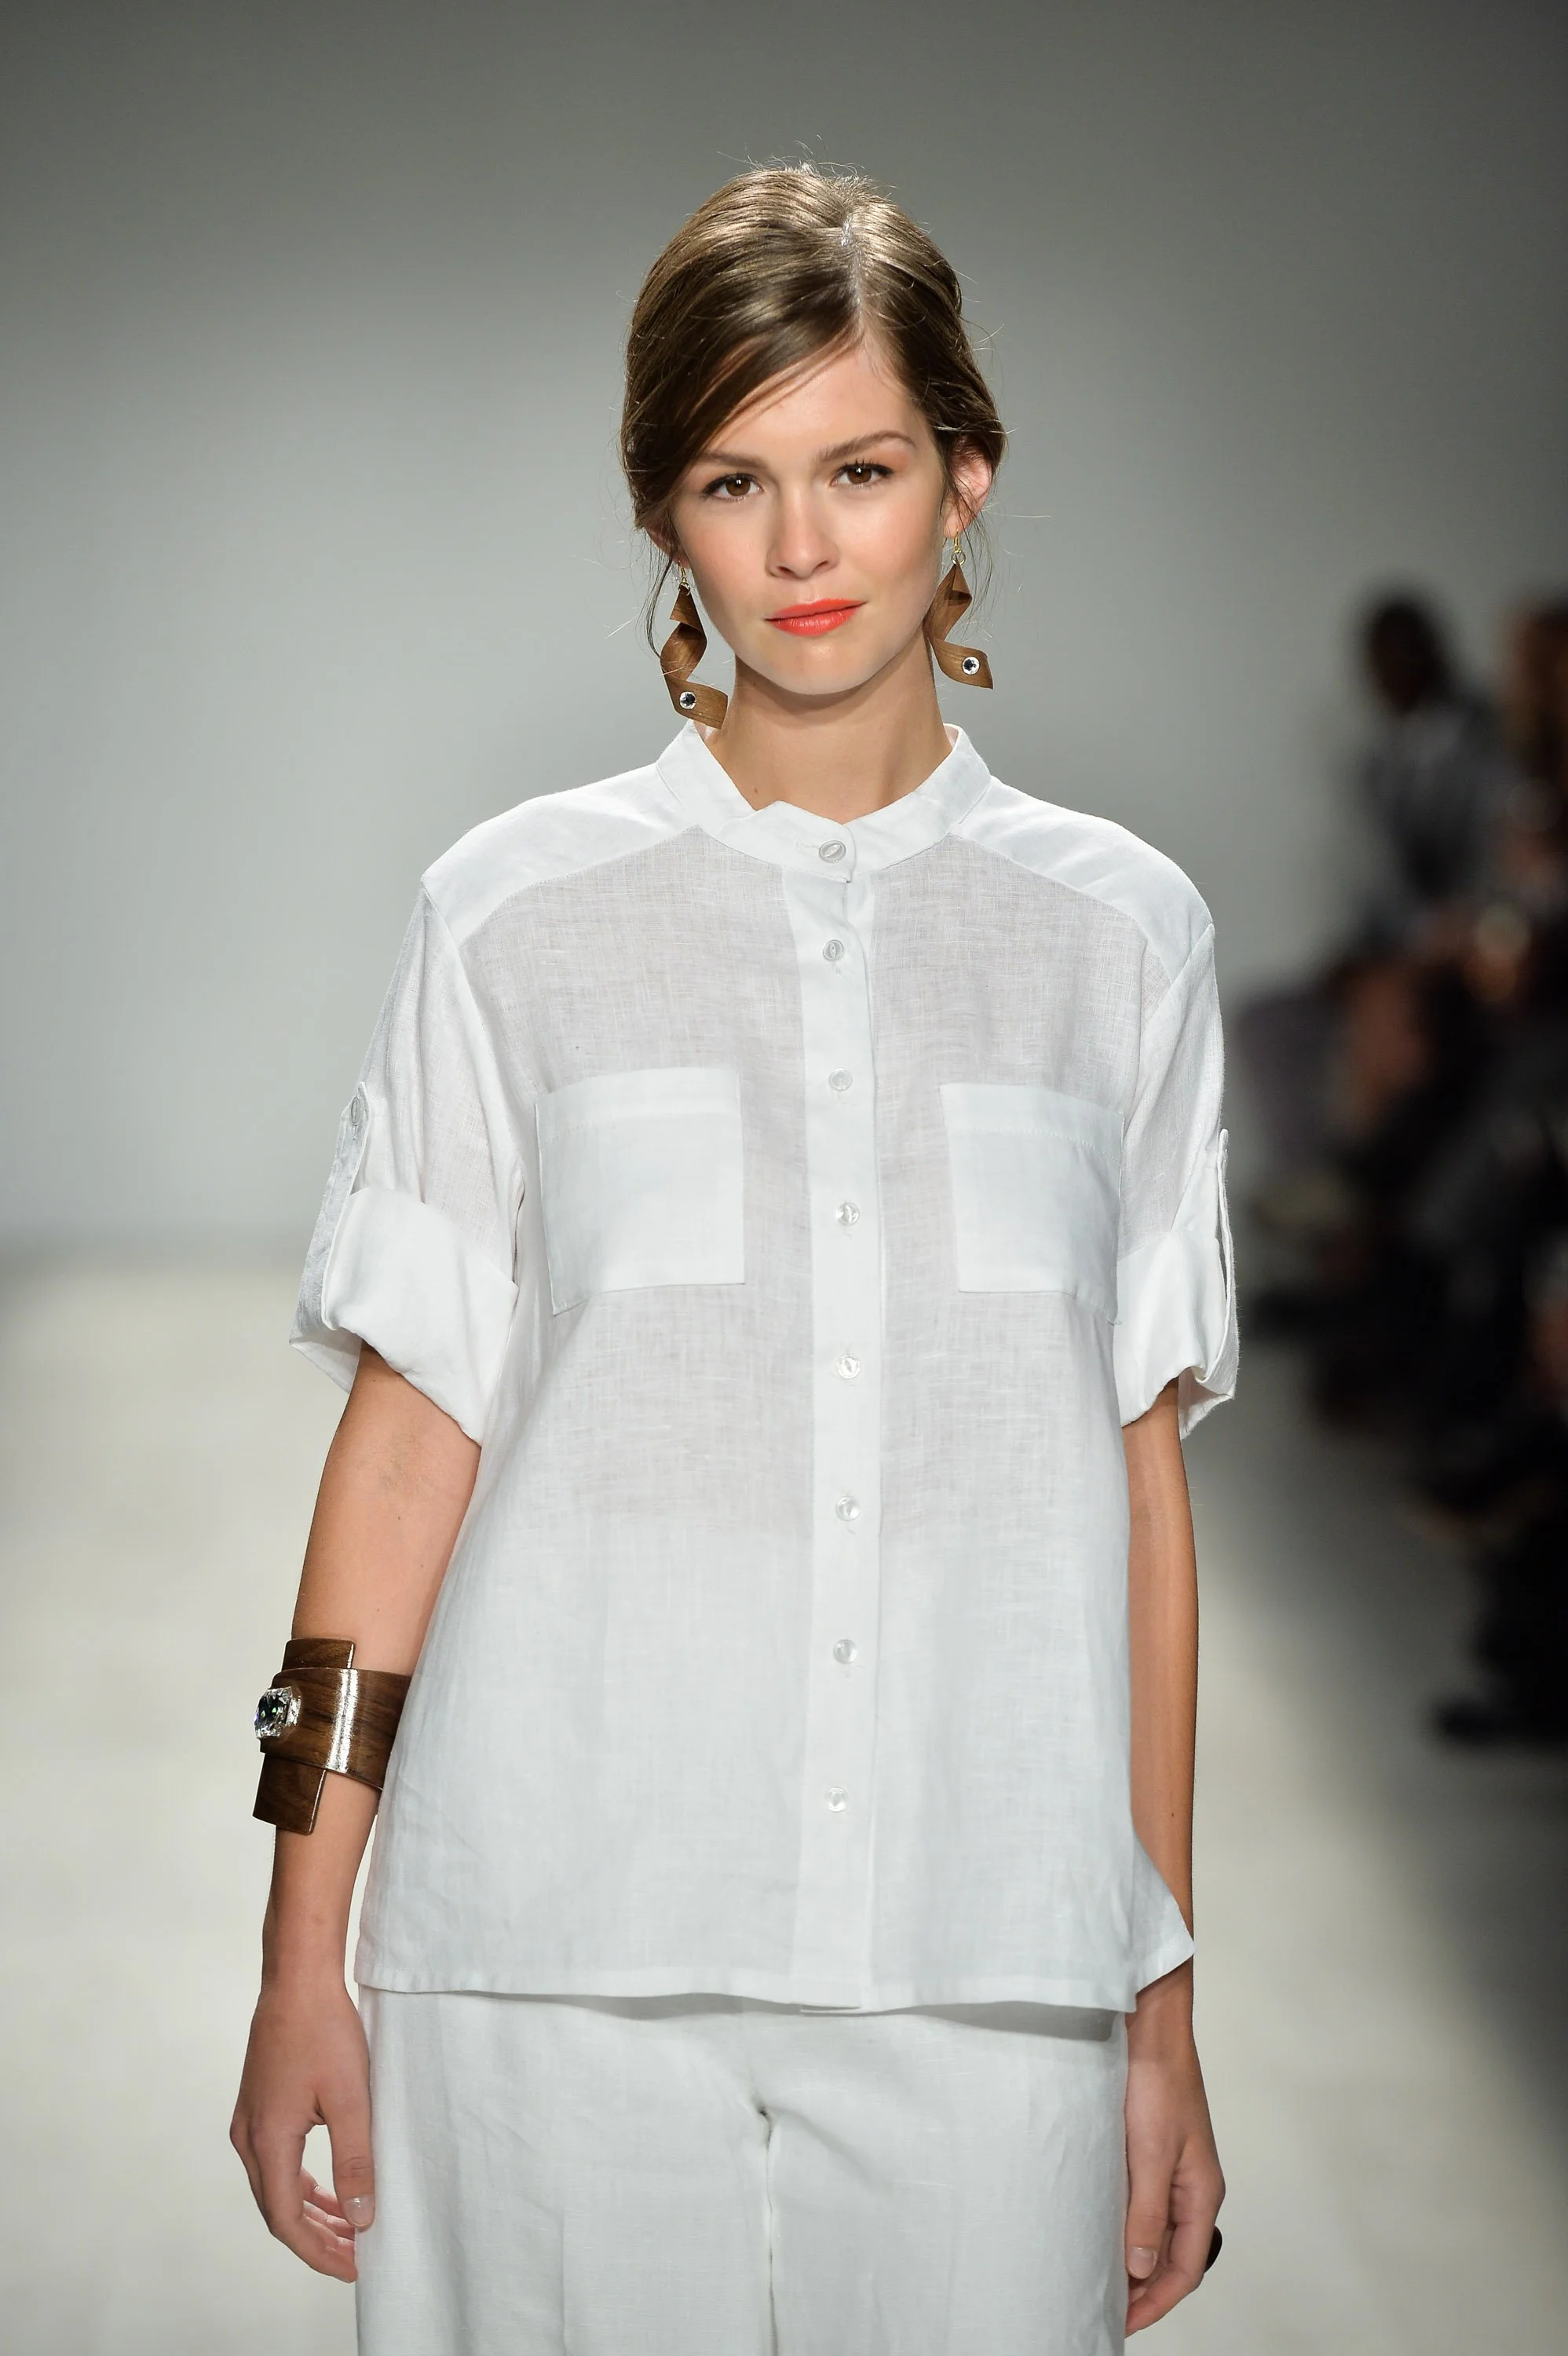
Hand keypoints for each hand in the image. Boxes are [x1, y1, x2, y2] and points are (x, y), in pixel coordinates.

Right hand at [230, 1974, 374, 2281]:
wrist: (297, 1978)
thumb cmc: (324, 2030)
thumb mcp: (351, 2098)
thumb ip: (355, 2160)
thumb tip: (361, 2217)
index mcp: (267, 2141)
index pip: (286, 2220)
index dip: (318, 2251)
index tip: (352, 2267)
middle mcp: (249, 2137)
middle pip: (277, 2209)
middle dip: (316, 2238)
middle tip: (355, 2257)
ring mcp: (250, 2120)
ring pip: (275, 2186)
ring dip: (309, 2212)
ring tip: (346, 2231)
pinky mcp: (259, 2106)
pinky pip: (276, 2162)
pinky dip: (301, 2184)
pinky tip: (326, 2191)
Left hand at [1123, 1966, 1223, 2332]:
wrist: (1148, 2026)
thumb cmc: (1158, 2080)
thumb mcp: (1152, 2152)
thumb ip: (1147, 2211)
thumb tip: (1139, 2267)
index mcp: (1202, 2192)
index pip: (1185, 2268)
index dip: (1156, 2301)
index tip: (1125, 2322)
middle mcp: (1191, 2186)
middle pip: (1172, 2255)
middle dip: (1144, 2289)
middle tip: (1107, 2309)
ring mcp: (1171, 2169)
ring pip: (1156, 2231)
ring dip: (1133, 2259)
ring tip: (1099, 2280)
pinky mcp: (1150, 2151)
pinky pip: (1142, 2202)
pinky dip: (1125, 2226)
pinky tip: (1099, 2231)